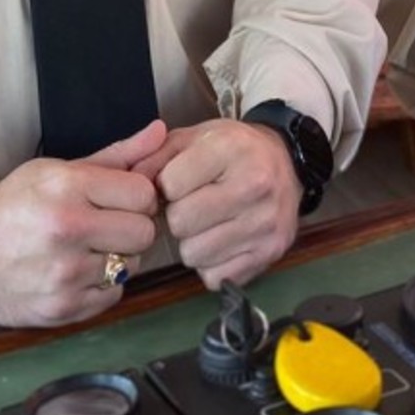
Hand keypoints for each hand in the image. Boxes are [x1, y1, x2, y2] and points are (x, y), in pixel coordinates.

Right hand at [0, 119, 165, 326]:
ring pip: (132, 264)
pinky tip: (79, 270)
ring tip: (89, 246)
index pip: (143, 193)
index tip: (123, 198)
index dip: (138, 195)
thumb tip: (160, 131)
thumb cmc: (15, 206)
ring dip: (118, 256)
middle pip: (144, 232)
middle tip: (110, 223)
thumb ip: (116, 155)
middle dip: (133, 226)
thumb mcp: (58, 169)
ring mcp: (66, 274)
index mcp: (68, 188)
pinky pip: (114, 294)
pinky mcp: (64, 308)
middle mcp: (68, 230)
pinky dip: (103, 284)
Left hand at [141, 119, 300, 289]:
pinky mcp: (270, 254)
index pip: (171, 184)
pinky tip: (222, 240)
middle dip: (178, 216)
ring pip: (194, 255)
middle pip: (181, 223)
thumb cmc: (231, 150)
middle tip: (192, 206)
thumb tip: (130, 183)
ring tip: (207, 223)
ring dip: (192, 243)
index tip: (180, 182)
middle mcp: (254, 184)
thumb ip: (155, 156)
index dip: (167, 186)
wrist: (284, 163)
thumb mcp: (193, 137)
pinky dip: (211, 264)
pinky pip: (214, 277)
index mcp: (230, 148)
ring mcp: (265, 223)